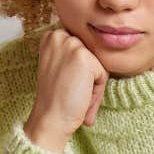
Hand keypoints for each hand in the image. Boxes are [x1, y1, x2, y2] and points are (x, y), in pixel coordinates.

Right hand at [23, 28, 106, 153]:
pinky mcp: (83, 57)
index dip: (79, 71)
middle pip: (91, 55)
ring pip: (98, 65)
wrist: (50, 118)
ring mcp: (71, 44)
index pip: (82, 48)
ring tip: (76, 97)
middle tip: (71, 93)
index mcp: (51, 36)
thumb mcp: (58, 66)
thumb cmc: (55, 98)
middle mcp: (58, 35)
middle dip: (87, 77)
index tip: (67, 84)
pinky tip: (81, 98)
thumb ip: (71, 53)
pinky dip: (97, 91)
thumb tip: (98, 43)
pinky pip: (103, 74)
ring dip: (93, 85)